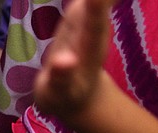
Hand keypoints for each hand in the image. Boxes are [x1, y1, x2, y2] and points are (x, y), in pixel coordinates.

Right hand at [33, 0, 115, 124]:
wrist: (78, 95)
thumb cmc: (64, 97)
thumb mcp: (58, 94)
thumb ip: (61, 78)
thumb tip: (64, 61)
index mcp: (88, 46)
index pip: (95, 19)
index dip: (97, 4)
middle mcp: (92, 26)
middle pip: (99, 1)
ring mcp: (87, 19)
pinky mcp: (81, 16)